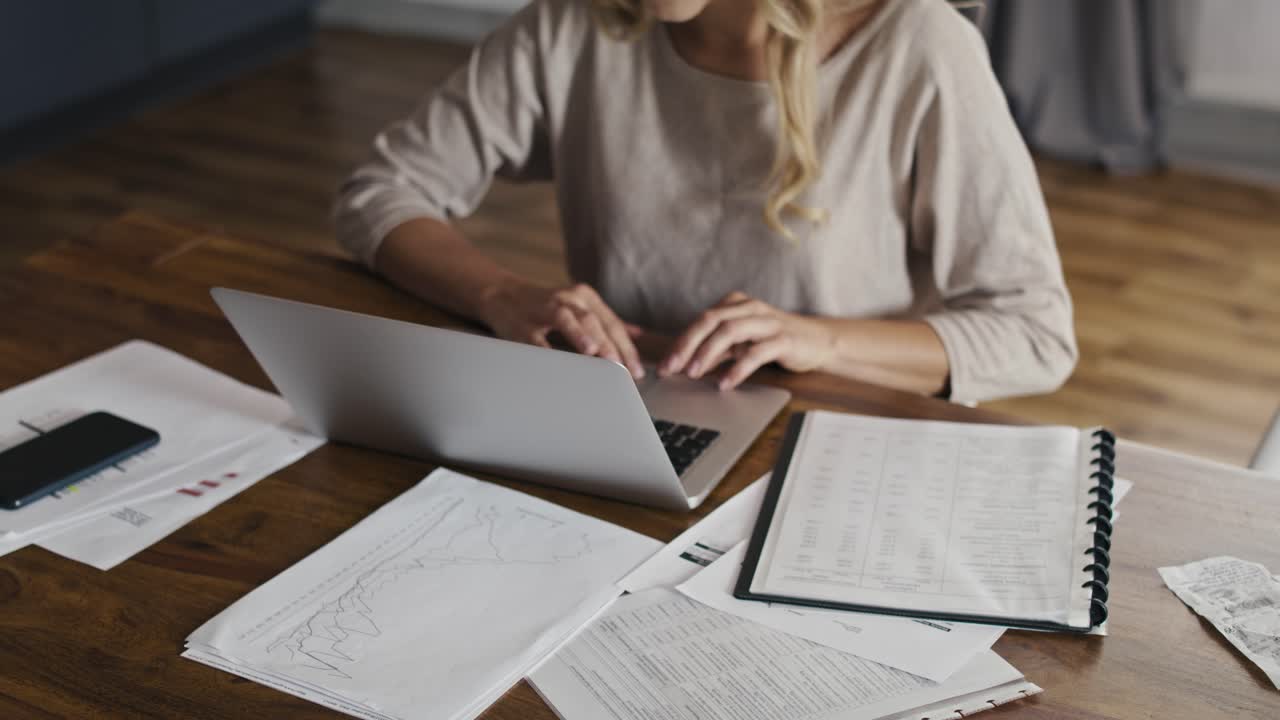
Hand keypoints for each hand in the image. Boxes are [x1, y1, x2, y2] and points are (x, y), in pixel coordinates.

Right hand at [478, 278, 645, 378]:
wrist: (502, 294)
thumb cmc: (546, 307)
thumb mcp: (579, 307)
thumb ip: (606, 321)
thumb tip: (638, 335)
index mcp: (584, 297)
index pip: (611, 323)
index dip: (626, 347)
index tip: (638, 371)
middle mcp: (566, 298)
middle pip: (593, 320)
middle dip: (609, 345)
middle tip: (623, 369)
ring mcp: (542, 308)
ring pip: (566, 319)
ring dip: (580, 335)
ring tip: (594, 352)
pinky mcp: (521, 322)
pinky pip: (535, 337)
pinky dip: (546, 349)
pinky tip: (556, 364)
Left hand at [660, 292, 834, 389]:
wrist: (818, 342)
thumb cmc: (773, 342)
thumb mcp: (741, 343)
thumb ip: (716, 349)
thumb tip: (683, 363)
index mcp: (736, 304)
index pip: (701, 320)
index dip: (680, 341)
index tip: (664, 364)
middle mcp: (750, 308)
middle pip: (711, 321)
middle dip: (687, 345)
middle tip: (672, 368)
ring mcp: (768, 322)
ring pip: (730, 331)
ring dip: (708, 353)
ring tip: (693, 374)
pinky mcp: (784, 340)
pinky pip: (756, 352)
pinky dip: (738, 368)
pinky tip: (725, 383)